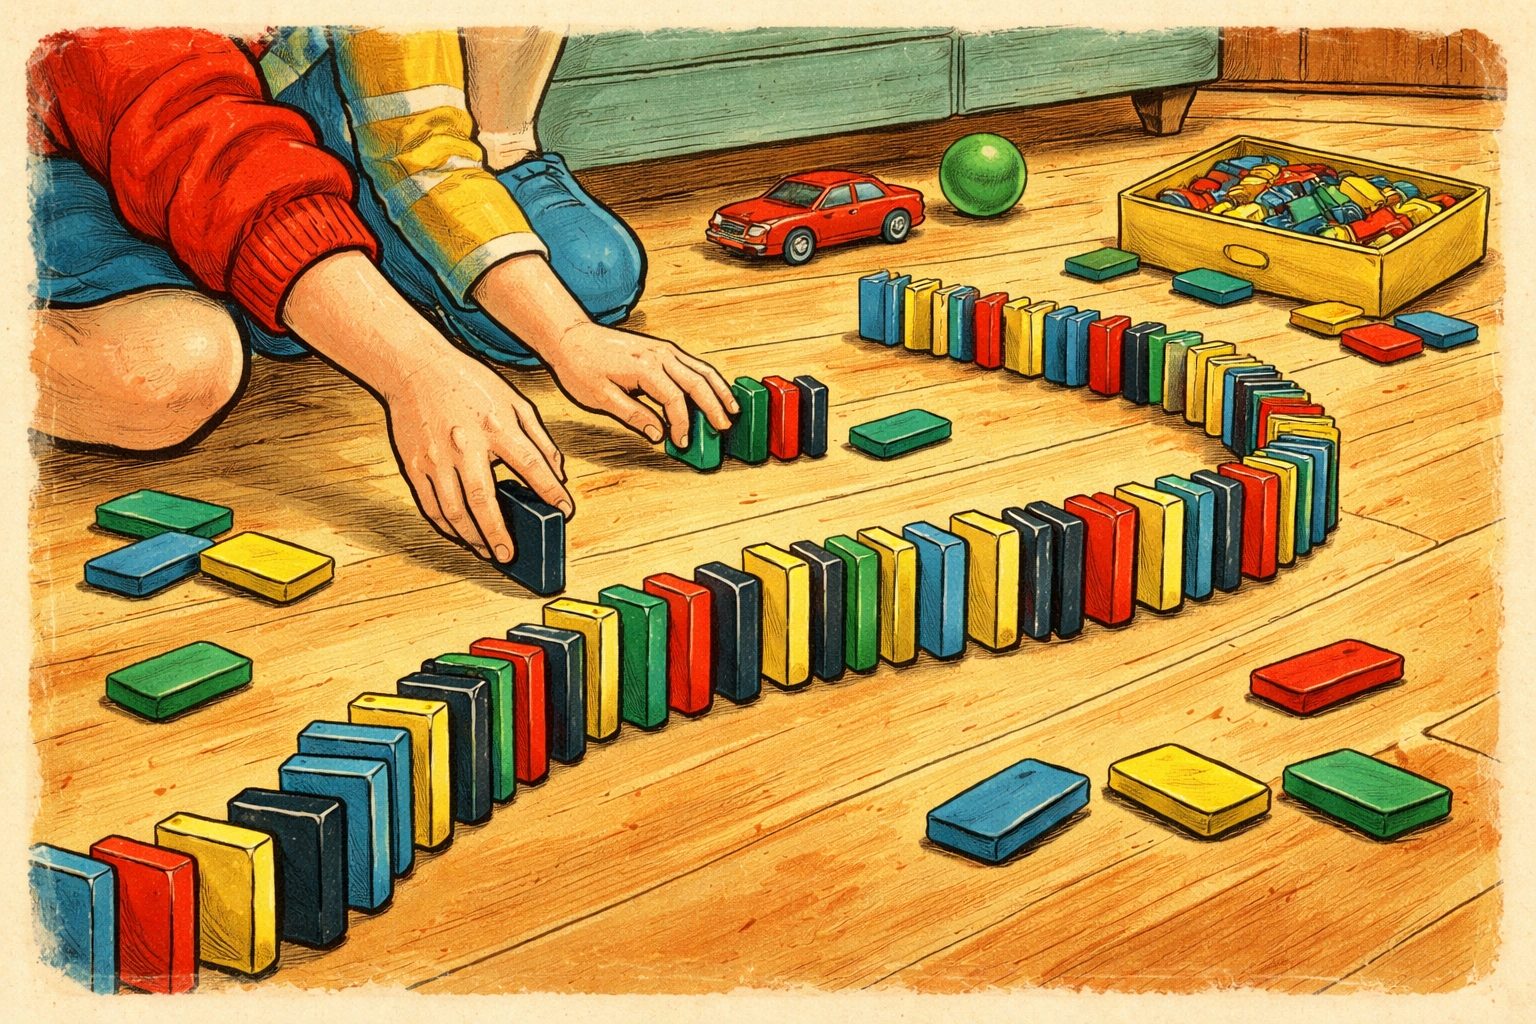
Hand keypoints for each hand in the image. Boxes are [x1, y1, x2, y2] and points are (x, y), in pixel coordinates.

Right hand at [282, 251, 572, 563]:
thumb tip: (558, 473)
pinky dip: (446, 526)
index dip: (551, 492)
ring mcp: (436, 458)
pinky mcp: (414, 464)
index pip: (531, 466)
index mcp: (496, 426)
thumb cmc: (469, 384)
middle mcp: (465, 445)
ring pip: (453, 511)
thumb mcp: (514, 401)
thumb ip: (539, 438)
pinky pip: (430, 505)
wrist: (415, 367)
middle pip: (484, 501)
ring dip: (471, 537)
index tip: (564, 511)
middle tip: (509, 555)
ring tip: (486, 551)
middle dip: (499, 533)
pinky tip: (460, 534)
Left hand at [470, 256, 738, 446]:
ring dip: (719, 390)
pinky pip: (693, 364)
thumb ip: (632, 415)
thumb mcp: (599, 397)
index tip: (682, 442)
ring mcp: (664, 349)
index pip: (674, 399)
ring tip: (733, 409)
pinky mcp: (663, 349)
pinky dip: (709, 379)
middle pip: (697, 381)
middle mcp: (659, 354)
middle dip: (714, 406)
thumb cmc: (581, 366)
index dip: (682, 423)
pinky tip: (716, 392)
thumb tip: (658, 434)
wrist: (571, 337)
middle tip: (724, 428)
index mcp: (643, 367)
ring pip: (701, 369)